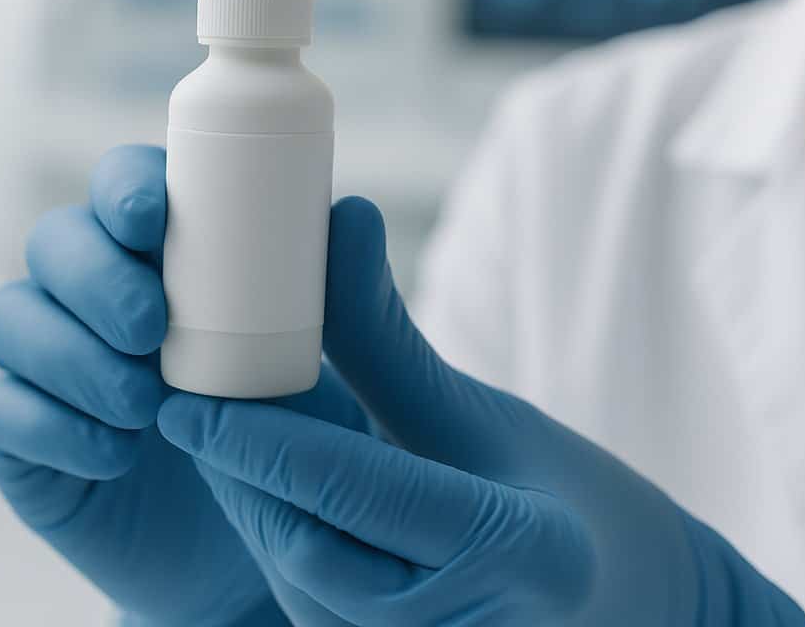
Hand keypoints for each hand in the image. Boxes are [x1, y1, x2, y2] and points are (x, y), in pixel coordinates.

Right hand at [0, 145, 364, 626]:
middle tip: (151, 324)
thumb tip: (354, 215)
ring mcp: (52, 366)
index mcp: (169, 257)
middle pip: (55, 242)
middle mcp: (98, 298)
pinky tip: (116, 453)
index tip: (151, 215)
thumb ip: (348, 307)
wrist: (257, 565)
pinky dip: (54, 426)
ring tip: (143, 403)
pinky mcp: (26, 440)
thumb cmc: (299, 447)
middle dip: (94, 274)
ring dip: (71, 352)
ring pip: (10, 317)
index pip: (125, 187)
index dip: (124, 185)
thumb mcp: (343, 382)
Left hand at [156, 196, 804, 625]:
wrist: (623, 602)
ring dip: (245, 501)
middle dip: (233, 468)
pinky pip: (308, 598)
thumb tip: (339, 219)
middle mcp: (456, 625)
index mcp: (510, 552)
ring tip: (207, 427)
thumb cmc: (569, 499)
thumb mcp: (486, 415)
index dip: (257, 442)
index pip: (351, 489)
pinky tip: (251, 480)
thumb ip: (392, 335)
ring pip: (294, 573)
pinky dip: (275, 533)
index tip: (184, 398)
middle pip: (303, 538)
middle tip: (181, 396)